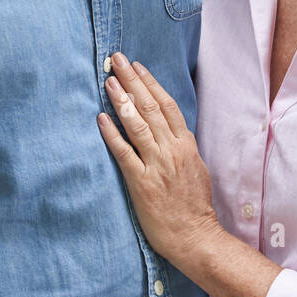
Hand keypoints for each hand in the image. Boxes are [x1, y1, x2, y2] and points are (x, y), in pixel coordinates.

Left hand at [98, 55, 218, 264]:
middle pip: (150, 107)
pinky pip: (124, 153)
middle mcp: (172, 150)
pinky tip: (101, 118)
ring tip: (108, 81)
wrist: (196, 237)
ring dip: (121, 100)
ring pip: (138, 124)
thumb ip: (181, 147)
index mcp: (186, 145)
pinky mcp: (142, 183)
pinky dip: (112, 134)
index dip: (150, 83)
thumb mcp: (195, 168)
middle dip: (132, 81)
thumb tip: (169, 130)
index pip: (167, 105)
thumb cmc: (194, 206)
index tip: (137, 66)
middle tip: (117, 60)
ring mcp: (157, 165)